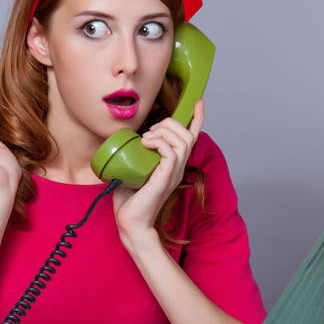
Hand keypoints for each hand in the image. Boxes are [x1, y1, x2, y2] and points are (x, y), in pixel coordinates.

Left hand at [112, 100, 204, 245]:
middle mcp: (178, 167)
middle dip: (170, 123)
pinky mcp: (166, 177)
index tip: (198, 102)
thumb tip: (124, 140)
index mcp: (173, 165)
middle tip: (150, 131)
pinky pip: (171, 151)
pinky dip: (159, 142)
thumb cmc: (129, 200)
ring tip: (146, 138)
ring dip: (163, 132)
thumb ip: (133, 155)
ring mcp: (174, 172)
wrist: (130, 221)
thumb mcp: (132, 170)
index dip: (197, 118)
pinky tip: (146, 144)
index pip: (192, 138)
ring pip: (182, 140)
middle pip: (188, 134)